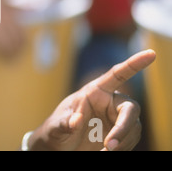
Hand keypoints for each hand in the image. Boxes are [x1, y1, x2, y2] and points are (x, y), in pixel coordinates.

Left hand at [28, 50, 155, 150]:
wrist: (59, 147)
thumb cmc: (56, 130)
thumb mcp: (55, 126)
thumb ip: (64, 123)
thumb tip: (75, 122)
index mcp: (94, 91)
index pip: (117, 75)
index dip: (134, 64)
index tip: (150, 53)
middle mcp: (109, 102)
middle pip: (130, 109)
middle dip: (124, 127)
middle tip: (110, 145)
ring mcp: (116, 119)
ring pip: (132, 128)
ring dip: (121, 142)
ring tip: (102, 152)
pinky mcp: (121, 135)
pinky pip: (130, 140)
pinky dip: (121, 148)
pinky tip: (105, 153)